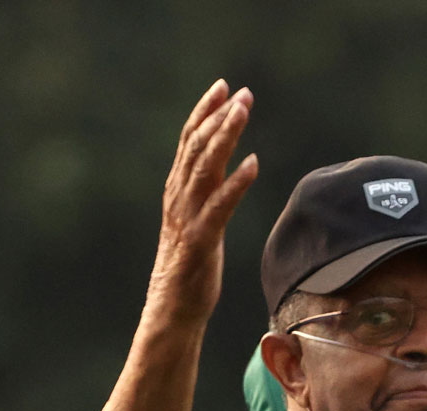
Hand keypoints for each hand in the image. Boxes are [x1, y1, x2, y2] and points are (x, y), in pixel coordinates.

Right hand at [150, 81, 258, 324]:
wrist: (173, 309)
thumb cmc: (191, 269)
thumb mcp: (200, 223)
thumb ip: (207, 196)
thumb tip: (225, 171)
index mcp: (178, 192)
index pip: (188, 142)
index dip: (204, 112)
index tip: (222, 87)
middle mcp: (179, 198)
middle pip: (197, 147)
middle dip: (218, 116)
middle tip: (241, 92)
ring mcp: (188, 218)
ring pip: (205, 167)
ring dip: (225, 137)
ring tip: (243, 112)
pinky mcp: (201, 241)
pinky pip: (219, 206)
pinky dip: (235, 183)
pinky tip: (253, 163)